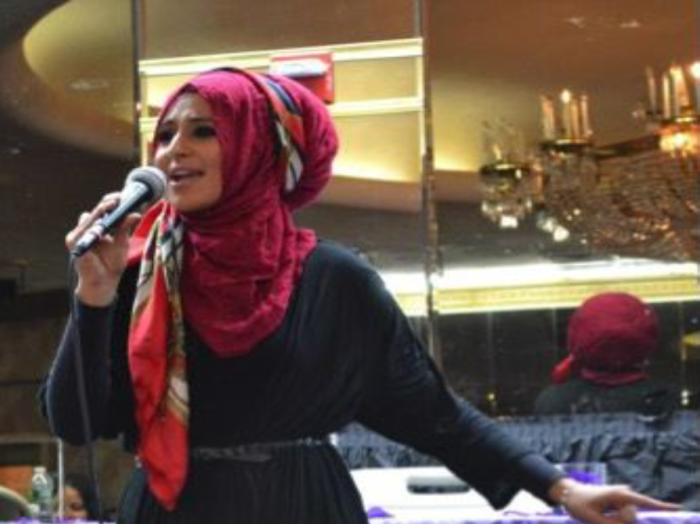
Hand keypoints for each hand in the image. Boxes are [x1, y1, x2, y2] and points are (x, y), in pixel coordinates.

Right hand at [66, 192, 140, 305]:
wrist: (103, 282)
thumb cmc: (111, 263)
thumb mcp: (122, 243)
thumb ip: (125, 229)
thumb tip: (136, 213)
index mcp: (98, 227)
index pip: (104, 210)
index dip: (113, 201)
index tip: (125, 196)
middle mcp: (88, 228)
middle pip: (97, 211)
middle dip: (109, 203)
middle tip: (121, 197)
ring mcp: (79, 234)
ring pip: (90, 216)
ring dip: (102, 211)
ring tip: (114, 204)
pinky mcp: (73, 241)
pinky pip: (84, 228)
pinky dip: (93, 222)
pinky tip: (102, 218)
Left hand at [550, 478, 680, 523]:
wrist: (568, 493)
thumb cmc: (579, 504)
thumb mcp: (594, 518)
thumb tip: (632, 521)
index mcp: (619, 494)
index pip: (645, 502)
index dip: (662, 507)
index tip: (679, 508)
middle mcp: (624, 493)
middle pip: (633, 516)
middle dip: (622, 522)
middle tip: (601, 516)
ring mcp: (621, 496)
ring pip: (627, 517)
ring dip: (616, 521)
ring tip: (599, 514)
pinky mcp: (618, 501)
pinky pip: (622, 516)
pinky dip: (616, 519)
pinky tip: (602, 514)